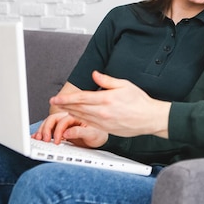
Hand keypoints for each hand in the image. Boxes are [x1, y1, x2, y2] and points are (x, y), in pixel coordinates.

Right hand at [33, 111, 108, 147]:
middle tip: (44, 140)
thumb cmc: (98, 135)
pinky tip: (36, 137)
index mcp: (77, 116)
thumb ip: (79, 132)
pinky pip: (49, 129)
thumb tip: (66, 133)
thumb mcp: (92, 134)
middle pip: (53, 119)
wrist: (99, 138)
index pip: (63, 121)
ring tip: (38, 139)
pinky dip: (42, 133)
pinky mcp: (60, 129)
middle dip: (46, 129)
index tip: (57, 141)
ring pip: (49, 123)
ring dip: (42, 130)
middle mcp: (69, 118)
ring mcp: (63, 123)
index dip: (58, 131)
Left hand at [49, 71, 171, 138]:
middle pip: (78, 108)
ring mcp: (104, 122)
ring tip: (61, 108)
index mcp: (106, 99)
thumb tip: (95, 74)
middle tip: (53, 102)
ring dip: (70, 112)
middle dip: (64, 105)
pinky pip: (89, 124)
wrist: (150, 118)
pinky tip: (75, 116)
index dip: (66, 98)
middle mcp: (102, 112)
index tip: (56, 97)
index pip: (81, 98)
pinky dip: (80, 119)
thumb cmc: (140, 101)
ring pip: (81, 117)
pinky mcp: (106, 129)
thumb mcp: (124, 85)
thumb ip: (107, 80)